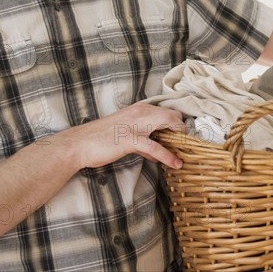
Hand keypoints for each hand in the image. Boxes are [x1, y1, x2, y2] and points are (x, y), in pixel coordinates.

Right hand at [58, 102, 184, 170]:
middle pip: (171, 115)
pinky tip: (176, 163)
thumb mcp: (126, 136)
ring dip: (180, 137)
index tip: (187, 135)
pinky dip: (168, 155)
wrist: (80, 144)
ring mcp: (135, 124)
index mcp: (139, 109)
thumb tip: (157, 153)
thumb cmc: (102, 140)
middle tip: (192, 143)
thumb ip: (144, 142)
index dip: (179, 123)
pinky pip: (154, 146)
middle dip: (184, 128)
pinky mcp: (130, 139)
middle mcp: (140, 112)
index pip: (167, 111)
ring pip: (167, 124)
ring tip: (190, 150)